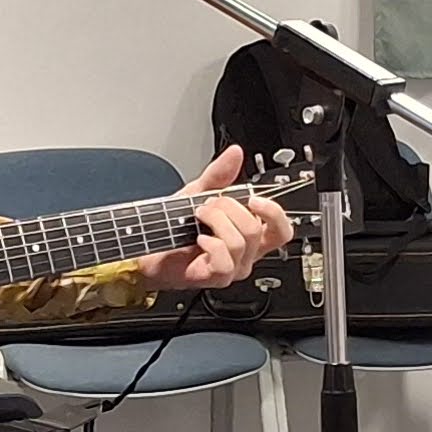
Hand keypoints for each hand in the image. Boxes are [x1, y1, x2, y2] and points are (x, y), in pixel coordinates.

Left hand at [135, 145, 297, 291]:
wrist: (150, 246)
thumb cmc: (174, 225)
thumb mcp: (198, 192)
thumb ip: (219, 174)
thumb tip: (234, 154)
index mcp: (250, 234)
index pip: (281, 229)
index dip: (273, 212)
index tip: (253, 199)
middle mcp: (246, 253)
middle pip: (256, 230)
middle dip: (229, 209)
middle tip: (208, 205)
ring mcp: (233, 267)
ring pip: (240, 242)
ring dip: (216, 222)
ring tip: (199, 217)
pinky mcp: (216, 277)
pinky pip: (225, 262)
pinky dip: (211, 245)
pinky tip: (199, 238)